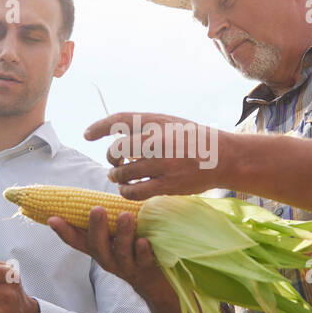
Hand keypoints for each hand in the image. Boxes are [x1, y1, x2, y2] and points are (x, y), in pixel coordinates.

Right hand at [47, 207, 169, 298]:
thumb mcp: (114, 238)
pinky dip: (142, 251)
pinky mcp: (145, 269)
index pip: (76, 241)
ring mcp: (126, 265)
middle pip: (97, 246)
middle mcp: (108, 259)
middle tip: (97, 209)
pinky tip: (144, 241)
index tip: (53, 218)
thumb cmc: (131, 250)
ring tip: (125, 216)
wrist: (152, 281)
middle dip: (96, 228)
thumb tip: (95, 195)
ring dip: (122, 234)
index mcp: (98, 249)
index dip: (64, 231)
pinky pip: (143, 260)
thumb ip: (106, 222)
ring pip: (121, 252)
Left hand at [84, 111, 229, 199]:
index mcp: (157, 122)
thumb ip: (145, 126)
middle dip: (111, 158)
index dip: (99, 127)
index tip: (87, 134)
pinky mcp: (167, 184)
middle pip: (117, 150)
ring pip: (124, 173)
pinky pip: (136, 191)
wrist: (224, 157)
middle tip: (114, 164)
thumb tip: (116, 133)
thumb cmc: (193, 139)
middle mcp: (158, 140)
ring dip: (116, 177)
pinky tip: (127, 190)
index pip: (120, 120)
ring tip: (118, 177)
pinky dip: (126, 192)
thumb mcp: (170, 122)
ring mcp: (163, 163)